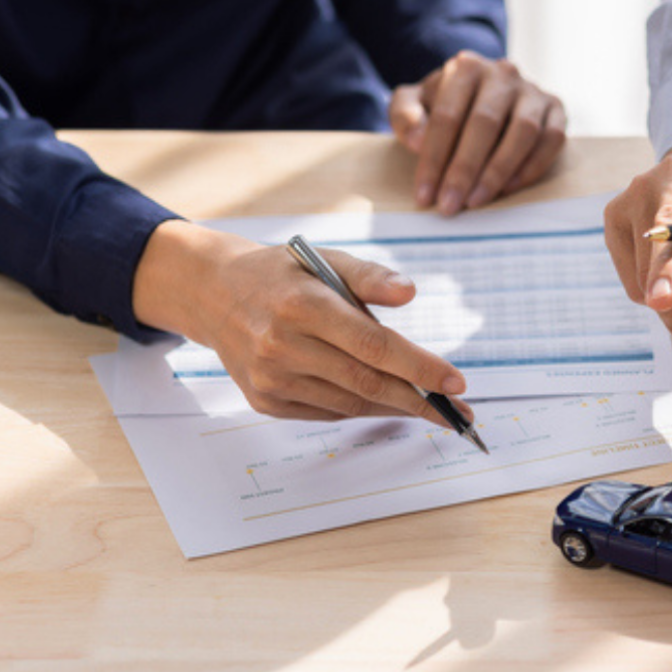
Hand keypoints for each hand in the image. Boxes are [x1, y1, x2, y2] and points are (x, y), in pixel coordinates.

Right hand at [133, 221, 471, 424]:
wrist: (213, 294)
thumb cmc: (282, 275)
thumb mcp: (324, 259)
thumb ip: (370, 276)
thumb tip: (410, 293)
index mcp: (303, 306)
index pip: (373, 345)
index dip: (419, 367)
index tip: (457, 382)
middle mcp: (282, 347)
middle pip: (366, 382)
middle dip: (419, 400)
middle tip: (458, 412)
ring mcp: (271, 379)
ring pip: (350, 403)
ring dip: (395, 407)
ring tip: (430, 406)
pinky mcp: (265, 401)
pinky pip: (327, 412)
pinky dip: (361, 408)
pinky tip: (385, 401)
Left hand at [389, 51, 566, 215]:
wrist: (484, 93)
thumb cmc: (445, 104)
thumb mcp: (414, 102)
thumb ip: (405, 115)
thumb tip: (418, 141)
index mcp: (465, 68)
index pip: (447, 116)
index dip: (434, 159)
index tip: (425, 195)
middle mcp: (503, 74)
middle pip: (484, 124)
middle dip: (464, 171)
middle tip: (450, 206)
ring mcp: (533, 91)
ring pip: (522, 132)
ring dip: (498, 172)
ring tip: (477, 201)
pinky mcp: (555, 108)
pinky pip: (552, 139)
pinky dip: (532, 166)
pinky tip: (509, 188)